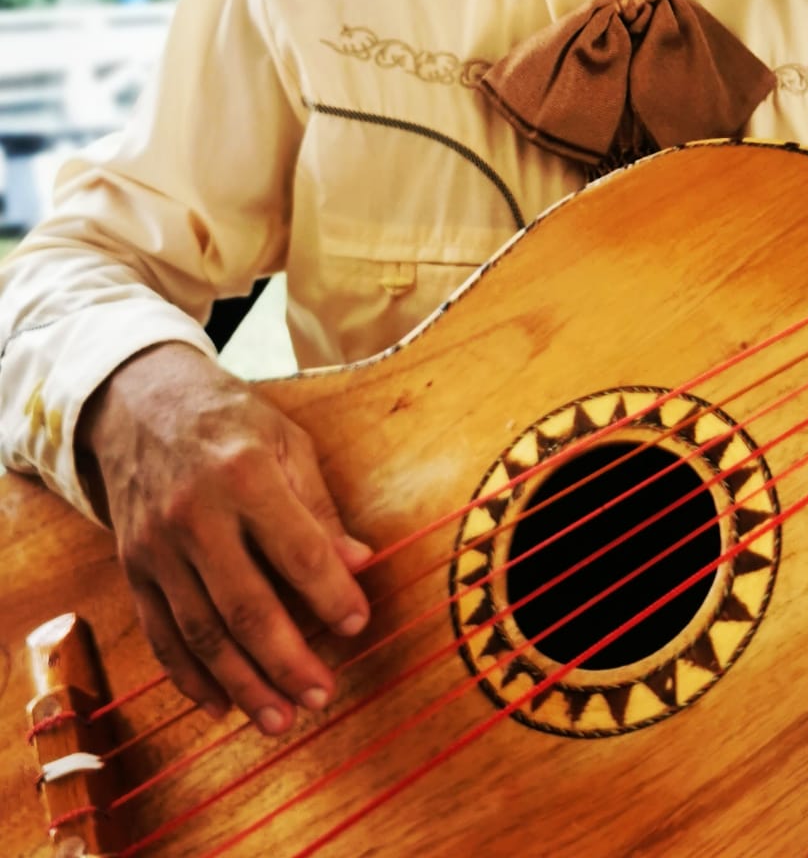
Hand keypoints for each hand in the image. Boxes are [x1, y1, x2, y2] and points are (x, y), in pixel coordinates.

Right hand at [77, 342, 371, 733]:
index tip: (358, 625)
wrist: (139, 404)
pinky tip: (221, 704)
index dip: (330, 595)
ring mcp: (157, 547)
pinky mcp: (132, 568)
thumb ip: (320, 506)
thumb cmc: (229, 421)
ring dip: (242, 684)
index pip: (297, 550)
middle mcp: (195, 516)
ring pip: (200, 633)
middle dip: (286, 661)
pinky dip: (190, 677)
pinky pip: (161, 634)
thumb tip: (360, 562)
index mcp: (245, 475)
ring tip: (280, 719)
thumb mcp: (286, 441)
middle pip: (245, 606)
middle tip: (320, 696)